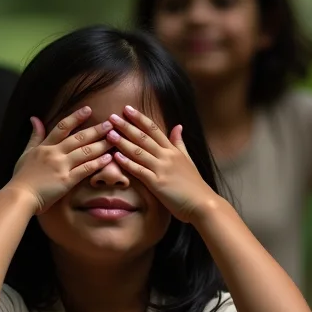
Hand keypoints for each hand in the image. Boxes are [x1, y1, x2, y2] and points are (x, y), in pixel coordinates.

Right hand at [9, 106, 113, 213]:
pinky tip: (109, 158)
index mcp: (45, 146)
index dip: (76, 117)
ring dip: (101, 144)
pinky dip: (98, 163)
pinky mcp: (67, 181)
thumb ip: (34, 136)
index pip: (62, 127)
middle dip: (96, 129)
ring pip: (85, 152)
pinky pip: (85, 169)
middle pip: (79, 138)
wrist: (20, 196)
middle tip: (110, 122)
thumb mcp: (26, 153)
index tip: (88, 109)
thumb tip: (35, 118)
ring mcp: (61, 166)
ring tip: (114, 138)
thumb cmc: (21, 177)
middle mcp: (55, 153)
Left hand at [106, 105, 216, 222]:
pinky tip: (116, 157)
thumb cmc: (194, 184)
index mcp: (172, 150)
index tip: (127, 109)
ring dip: (123, 142)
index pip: (154, 129)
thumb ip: (179, 143)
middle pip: (143, 137)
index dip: (140, 118)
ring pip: (139, 152)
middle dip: (127, 126)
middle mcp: (166, 156)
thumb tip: (178, 126)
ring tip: (109, 134)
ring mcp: (161, 169)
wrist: (202, 203)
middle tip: (112, 117)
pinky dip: (127, 163)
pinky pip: (139, 171)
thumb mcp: (188, 159)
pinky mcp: (157, 183)